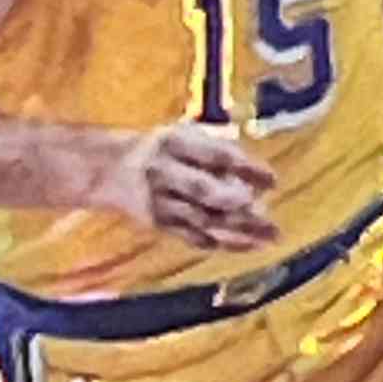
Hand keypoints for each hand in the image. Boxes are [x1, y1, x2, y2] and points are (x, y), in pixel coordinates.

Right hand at [91, 124, 279, 252]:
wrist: (109, 168)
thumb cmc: (161, 149)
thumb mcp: (184, 136)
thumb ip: (216, 150)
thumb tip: (257, 178)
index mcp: (174, 142)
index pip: (215, 155)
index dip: (245, 168)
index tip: (273, 180)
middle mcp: (163, 171)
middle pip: (203, 191)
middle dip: (237, 204)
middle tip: (268, 216)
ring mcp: (159, 201)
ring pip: (201, 219)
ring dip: (237, 231)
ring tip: (269, 238)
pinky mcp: (158, 223)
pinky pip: (192, 237)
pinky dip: (220, 242)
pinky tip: (246, 245)